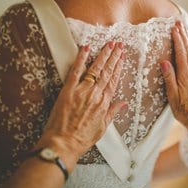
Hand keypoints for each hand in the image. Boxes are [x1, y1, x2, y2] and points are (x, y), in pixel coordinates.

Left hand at [37, 42, 128, 166]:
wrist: (64, 143)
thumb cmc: (81, 138)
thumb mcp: (102, 128)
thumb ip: (112, 113)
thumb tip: (122, 104)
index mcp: (104, 104)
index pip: (114, 81)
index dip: (118, 68)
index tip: (122, 57)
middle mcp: (95, 95)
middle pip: (107, 72)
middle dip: (113, 57)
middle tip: (118, 45)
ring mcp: (82, 91)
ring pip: (95, 69)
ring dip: (103, 55)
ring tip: (109, 44)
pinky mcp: (68, 90)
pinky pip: (76, 71)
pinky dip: (81, 58)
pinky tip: (86, 48)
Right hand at [161, 21, 187, 129]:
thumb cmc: (183, 110)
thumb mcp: (172, 95)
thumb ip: (169, 78)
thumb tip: (164, 62)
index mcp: (185, 75)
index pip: (181, 53)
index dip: (178, 39)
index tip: (174, 28)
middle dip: (183, 35)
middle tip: (179, 23)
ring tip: (185, 30)